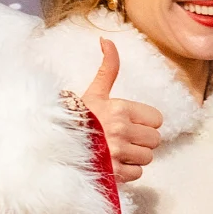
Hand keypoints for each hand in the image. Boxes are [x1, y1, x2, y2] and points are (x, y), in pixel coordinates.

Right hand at [78, 33, 163, 177]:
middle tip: (125, 138)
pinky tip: (115, 163)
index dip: (146, 122)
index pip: (157, 119)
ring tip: (119, 150)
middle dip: (142, 140)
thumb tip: (107, 40)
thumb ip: (108, 67)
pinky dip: (129, 171)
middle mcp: (121, 130)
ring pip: (147, 157)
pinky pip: (137, 173)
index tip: (131, 123)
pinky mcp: (114, 172)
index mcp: (120, 109)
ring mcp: (117, 152)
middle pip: (155, 140)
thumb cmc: (78, 116)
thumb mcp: (95, 91)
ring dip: (136, 156)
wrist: (55, 141)